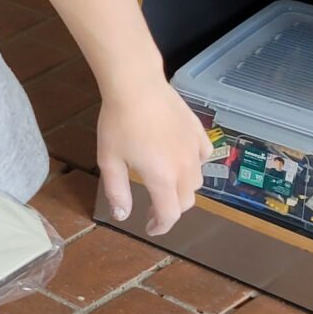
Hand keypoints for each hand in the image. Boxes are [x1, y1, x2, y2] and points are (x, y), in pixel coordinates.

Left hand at [96, 78, 213, 236]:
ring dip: (183, 190)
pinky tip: (181, 160)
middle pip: (186, 201)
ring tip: (165, 186)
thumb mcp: (109, 160)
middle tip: (153, 210)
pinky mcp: (198, 131)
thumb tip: (123, 216)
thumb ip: (117, 191)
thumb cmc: (118, 122)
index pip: (169, 214)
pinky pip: (204, 156)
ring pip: (197, 181)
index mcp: (162, 178)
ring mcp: (194, 148)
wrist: (136, 84)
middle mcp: (184, 167)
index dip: (161, 226)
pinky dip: (195, 165)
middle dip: (171, 211)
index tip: (151, 229)